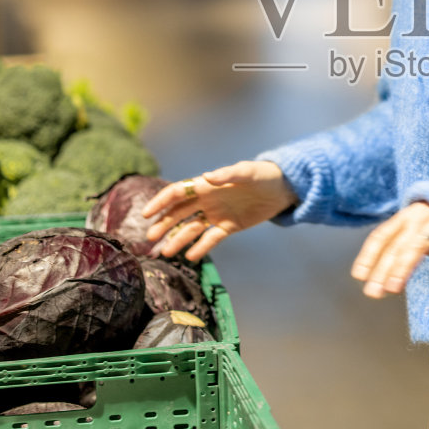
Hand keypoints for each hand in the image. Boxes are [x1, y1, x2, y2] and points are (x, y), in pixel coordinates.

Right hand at [144, 160, 296, 261]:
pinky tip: (190, 256)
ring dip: (178, 239)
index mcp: (207, 185)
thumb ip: (228, 174)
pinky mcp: (229, 227)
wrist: (282, 189)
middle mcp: (207, 200)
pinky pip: (211, 238)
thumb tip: (208, 176)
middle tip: (150, 237)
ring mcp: (217, 214)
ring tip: (165, 251)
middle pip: (179, 213)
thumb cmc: (263, 175)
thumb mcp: (247, 172)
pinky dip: (201, 247)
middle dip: (164, 224)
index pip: (177, 193)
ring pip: (192, 228)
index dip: (160, 202)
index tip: (146, 214)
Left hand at [351, 202, 428, 298]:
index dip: (368, 255)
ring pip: (418, 245)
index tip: (359, 276)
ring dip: (403, 266)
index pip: (381, 236)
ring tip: (393, 287)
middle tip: (374, 291)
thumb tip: (372, 274)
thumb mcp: (411, 224)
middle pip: (397, 246)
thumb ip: (396, 244)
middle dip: (383, 269)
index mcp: (403, 218)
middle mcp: (418, 220)